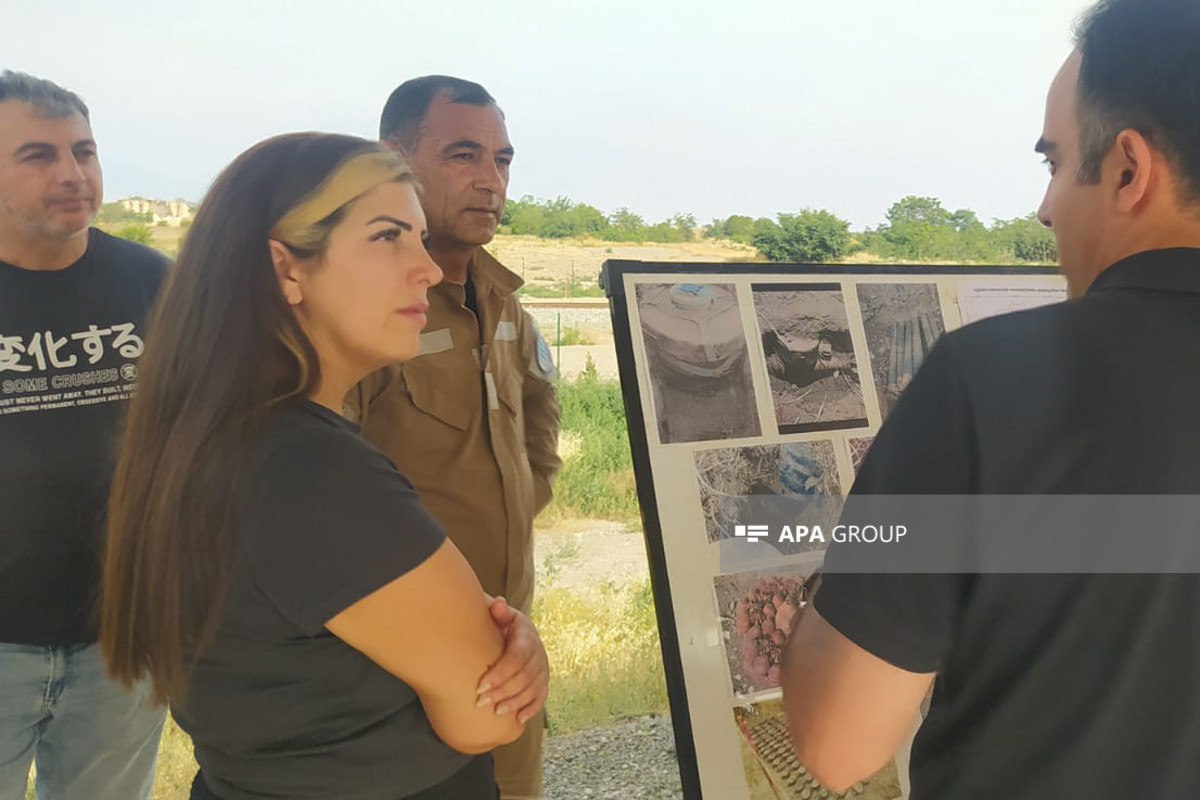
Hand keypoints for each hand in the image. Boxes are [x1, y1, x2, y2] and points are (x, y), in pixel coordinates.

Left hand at [477, 596, 548, 724]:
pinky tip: (518, 719)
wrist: (517, 632)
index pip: (516, 658)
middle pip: (525, 677)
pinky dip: (531, 709)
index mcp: (527, 637)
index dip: (499, 674)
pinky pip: (541, 697)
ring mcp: (543, 669)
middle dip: (503, 691)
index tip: (480, 686)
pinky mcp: (544, 681)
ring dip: (515, 702)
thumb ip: (498, 612)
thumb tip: (497, 604)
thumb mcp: (501, 615)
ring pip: (533, 689)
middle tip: (482, 702)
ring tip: (496, 712)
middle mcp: (539, 653)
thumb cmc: (502, 625)